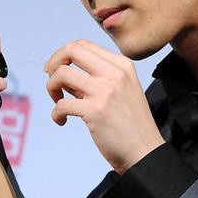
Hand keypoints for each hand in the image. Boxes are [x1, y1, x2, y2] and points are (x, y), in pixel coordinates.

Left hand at [44, 39, 164, 173]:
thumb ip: (95, 78)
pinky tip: (62, 120)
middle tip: (52, 81)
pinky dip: (56, 113)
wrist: (145, 152)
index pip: (83, 44)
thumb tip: (61, 70)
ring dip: (51, 88)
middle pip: (70, 50)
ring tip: (58, 103)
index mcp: (121, 65)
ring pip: (61, 74)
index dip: (63, 55)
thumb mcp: (120, 90)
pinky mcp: (95, 111)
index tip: (56, 70)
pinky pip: (61, 104)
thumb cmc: (129, 124)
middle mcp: (115, 73)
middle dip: (53, 63)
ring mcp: (105, 91)